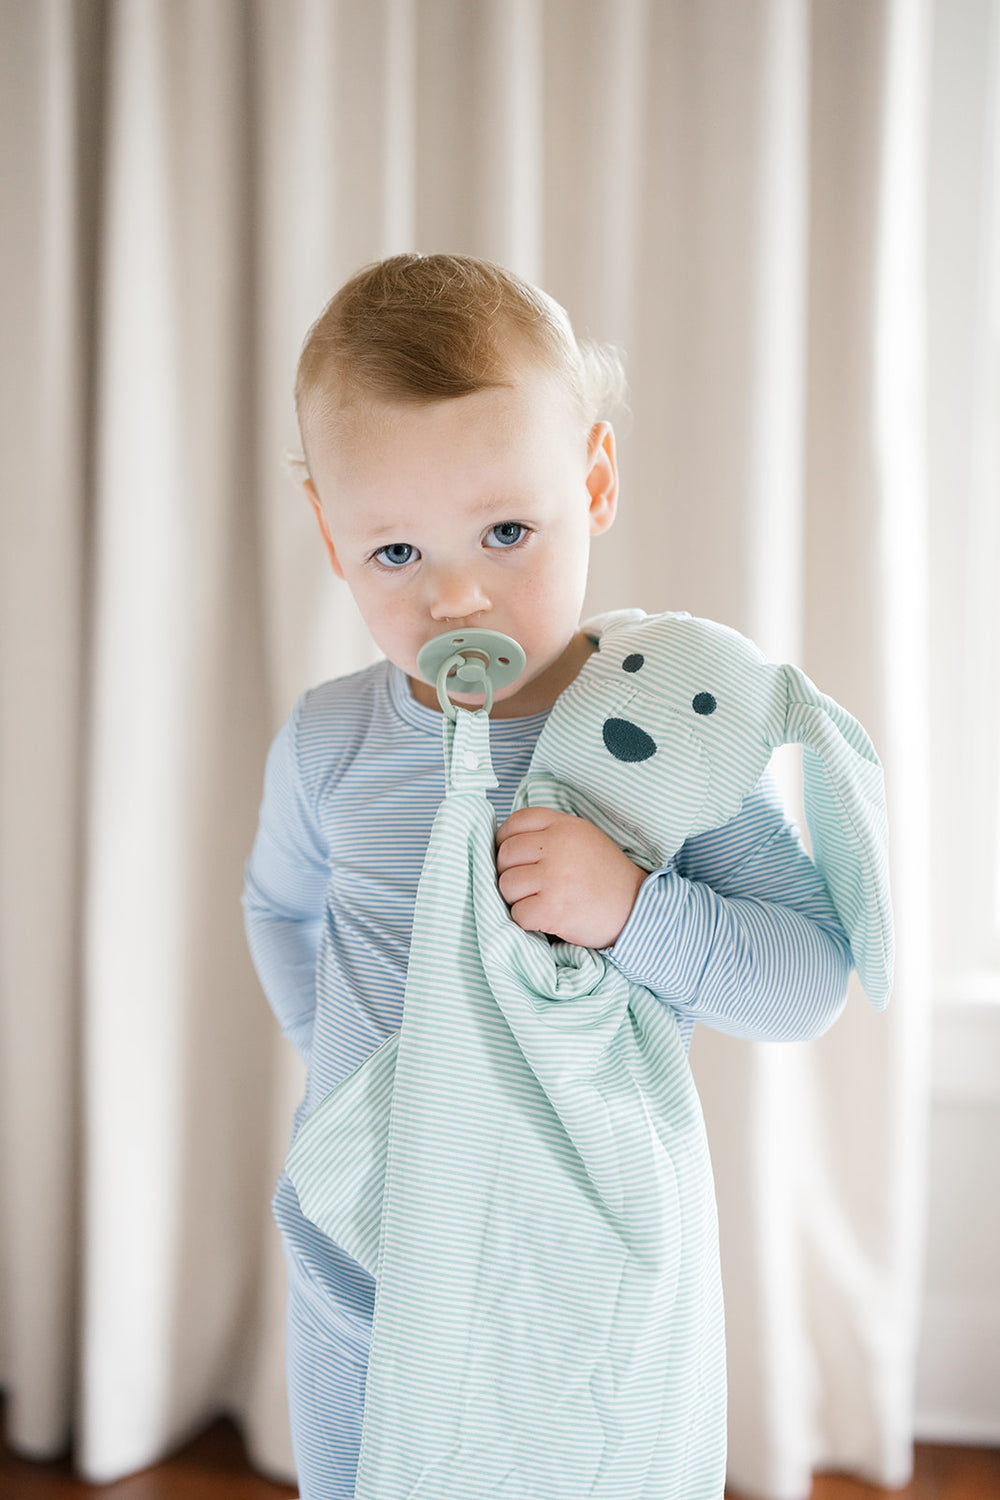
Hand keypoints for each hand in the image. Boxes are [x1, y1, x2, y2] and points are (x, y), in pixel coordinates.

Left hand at [495, 806, 645, 948]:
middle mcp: (559, 845)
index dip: (506, 841)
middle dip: (510, 873)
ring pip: (507, 885)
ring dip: (518, 898)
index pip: (515, 822)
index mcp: (565, 826)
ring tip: (541, 901)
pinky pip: (518, 914)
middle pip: (505, 855)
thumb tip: (503, 843)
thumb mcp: (583, 838)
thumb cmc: (606, 877)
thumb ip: (549, 834)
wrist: (637, 910)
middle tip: (530, 886)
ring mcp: (556, 876)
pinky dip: (527, 921)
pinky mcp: (553, 908)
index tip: (513, 857)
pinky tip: (547, 918)